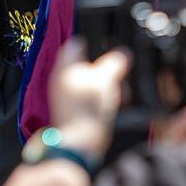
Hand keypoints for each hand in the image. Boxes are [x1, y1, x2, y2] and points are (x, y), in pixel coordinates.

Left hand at [48, 38, 130, 159]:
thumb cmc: (88, 108)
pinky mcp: (73, 113)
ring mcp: (66, 98)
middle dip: (105, 68)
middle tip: (119, 71)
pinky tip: (115, 106)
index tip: (105, 43)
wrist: (80, 144)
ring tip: (121, 92)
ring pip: (89, 84)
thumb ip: (115, 63)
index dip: (91, 42)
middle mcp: (62, 80)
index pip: (75, 44)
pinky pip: (89, 100)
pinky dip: (102, 100)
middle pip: (84, 65)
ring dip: (107, 85)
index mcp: (65, 66)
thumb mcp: (107, 79)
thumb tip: (123, 54)